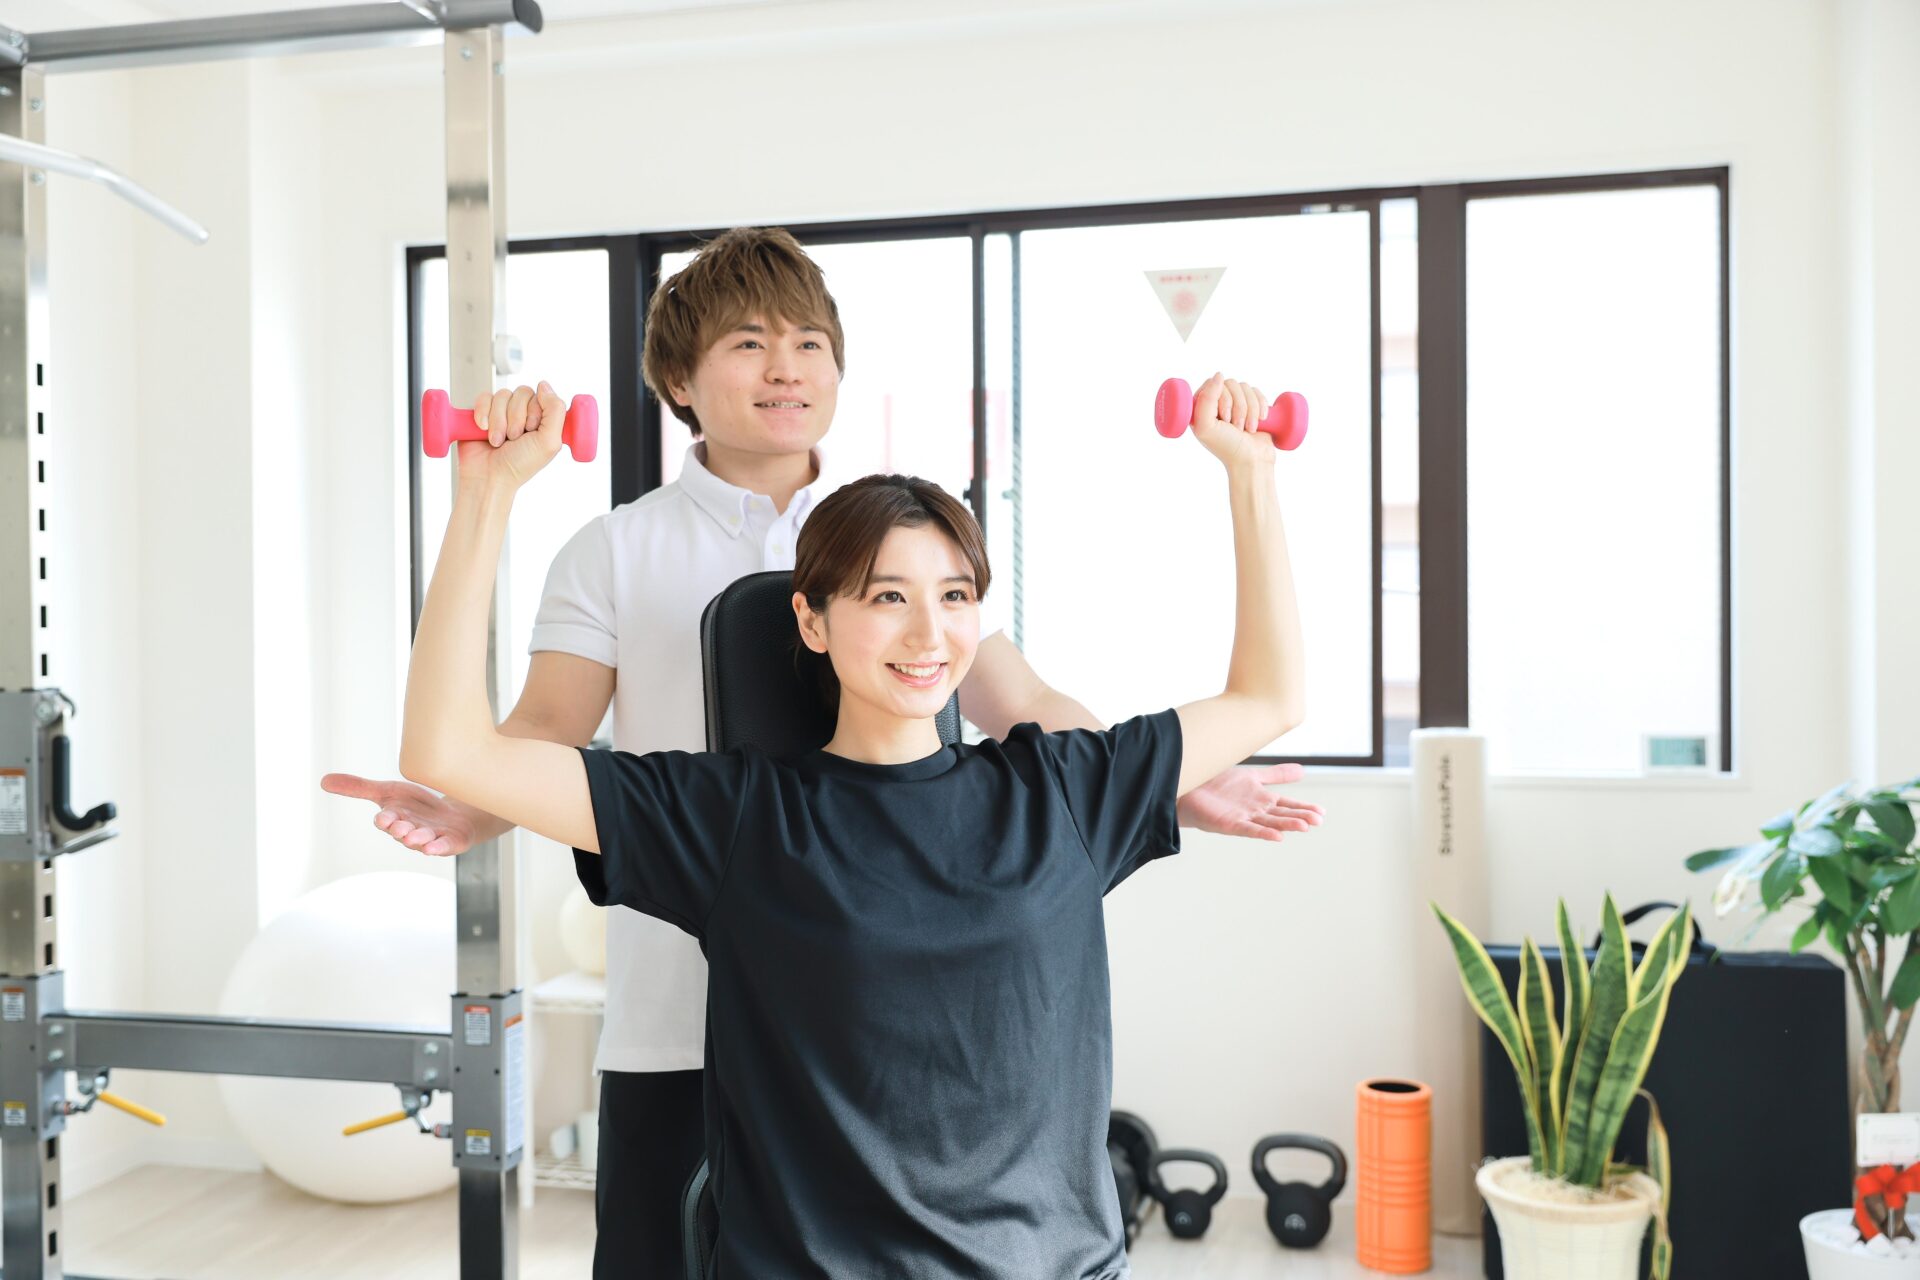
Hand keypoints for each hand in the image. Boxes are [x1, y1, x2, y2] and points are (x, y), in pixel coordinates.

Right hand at [320, 772, 477, 856]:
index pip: (387, 820)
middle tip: (400, 828)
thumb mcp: (389, 792)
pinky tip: (435, 848)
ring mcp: (429, 838)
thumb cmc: (416, 805)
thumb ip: (359, 788)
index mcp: (395, 819)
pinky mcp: (448, 842)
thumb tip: (323, 781)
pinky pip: (443, 847)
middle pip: (403, 832)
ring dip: (419, 839)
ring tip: (417, 836)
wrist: (453, 815)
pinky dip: (438, 848)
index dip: (386, 820)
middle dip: (400, 830)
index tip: (384, 818)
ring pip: (422, 840)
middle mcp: (410, 831)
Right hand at [454, 381, 569, 493]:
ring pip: (502, 395)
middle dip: (516, 418)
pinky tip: (483, 430)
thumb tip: (545, 385)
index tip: (532, 430)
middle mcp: (524, 414)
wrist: (488, 477)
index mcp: (543, 421)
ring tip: (498, 441)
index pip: (543, 395)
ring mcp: (502, 412)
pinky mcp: (482, 412)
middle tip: (513, 439)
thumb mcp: (550, 441)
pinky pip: (484, 398)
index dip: (535, 412)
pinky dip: (483, 414)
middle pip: (522, 392)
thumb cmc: (519, 466)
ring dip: (499, 421)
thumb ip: (555, 410)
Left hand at [1175, 762, 1323, 841]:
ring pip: (1269, 822)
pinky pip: (1249, 829)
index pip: (1287, 803)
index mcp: (1262, 799)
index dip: (1304, 807)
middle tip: (1319, 820)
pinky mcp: (1229, 823)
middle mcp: (1255, 810)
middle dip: (1300, 816)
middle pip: (1282, 813)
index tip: (1322, 813)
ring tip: (1305, 826)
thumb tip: (1303, 770)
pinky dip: (1263, 833)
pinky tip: (1278, 836)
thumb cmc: (1218, 785)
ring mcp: (1243, 817)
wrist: (1189, 789)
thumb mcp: (1252, 776)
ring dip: (1286, 824)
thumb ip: (1276, 775)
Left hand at [1186, 372, 1275, 471]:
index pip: (1211, 384)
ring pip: (1244, 387)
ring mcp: (1235, 404)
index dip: (1221, 398)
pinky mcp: (1252, 406)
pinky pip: (1257, 392)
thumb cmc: (1227, 447)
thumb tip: (1218, 375)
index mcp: (1201, 408)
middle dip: (1238, 407)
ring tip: (1248, 428)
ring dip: (1250, 409)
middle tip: (1237, 427)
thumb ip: (1205, 399)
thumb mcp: (1206, 426)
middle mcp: (1217, 404)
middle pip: (1230, 384)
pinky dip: (1261, 406)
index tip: (1224, 418)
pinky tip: (1260, 420)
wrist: (1253, 461)